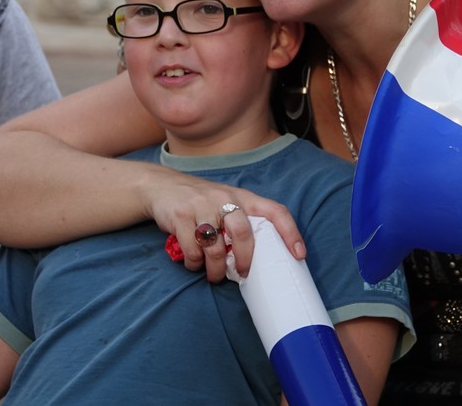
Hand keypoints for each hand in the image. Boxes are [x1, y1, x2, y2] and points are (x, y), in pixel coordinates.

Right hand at [143, 176, 305, 282]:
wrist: (162, 186)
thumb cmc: (202, 202)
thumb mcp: (227, 201)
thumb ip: (242, 221)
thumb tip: (261, 258)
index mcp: (243, 196)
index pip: (274, 210)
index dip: (290, 232)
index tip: (299, 254)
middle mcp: (224, 198)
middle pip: (243, 232)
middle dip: (244, 259)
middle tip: (242, 273)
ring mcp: (201, 206)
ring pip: (215, 246)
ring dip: (215, 269)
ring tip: (214, 275)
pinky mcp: (181, 215)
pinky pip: (192, 249)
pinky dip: (194, 264)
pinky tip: (194, 263)